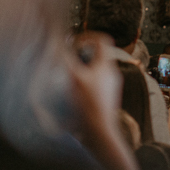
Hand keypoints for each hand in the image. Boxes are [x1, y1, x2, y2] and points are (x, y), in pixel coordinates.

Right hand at [67, 33, 142, 169]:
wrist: (100, 132)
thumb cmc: (88, 104)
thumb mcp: (74, 78)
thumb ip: (66, 58)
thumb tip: (57, 42)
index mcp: (106, 65)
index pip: (103, 40)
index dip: (88, 37)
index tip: (74, 44)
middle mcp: (112, 74)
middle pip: (98, 55)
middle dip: (82, 54)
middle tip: (69, 60)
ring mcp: (111, 87)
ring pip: (96, 69)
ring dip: (83, 69)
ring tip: (69, 76)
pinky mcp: (107, 98)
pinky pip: (96, 83)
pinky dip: (85, 82)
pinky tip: (74, 92)